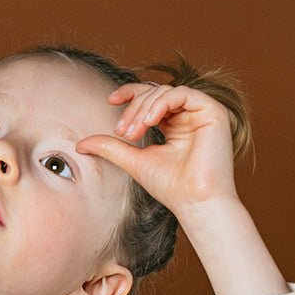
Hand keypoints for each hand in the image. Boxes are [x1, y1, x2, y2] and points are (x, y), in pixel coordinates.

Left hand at [75, 83, 239, 213]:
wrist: (194, 202)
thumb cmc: (170, 187)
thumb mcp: (133, 161)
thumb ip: (110, 147)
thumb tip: (81, 144)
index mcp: (175, 125)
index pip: (151, 98)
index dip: (131, 93)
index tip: (111, 100)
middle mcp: (189, 117)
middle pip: (155, 93)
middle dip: (133, 108)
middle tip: (122, 132)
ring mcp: (202, 113)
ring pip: (166, 92)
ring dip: (143, 107)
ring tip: (134, 132)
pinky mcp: (214, 112)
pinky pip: (183, 93)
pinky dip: (161, 103)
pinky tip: (149, 121)